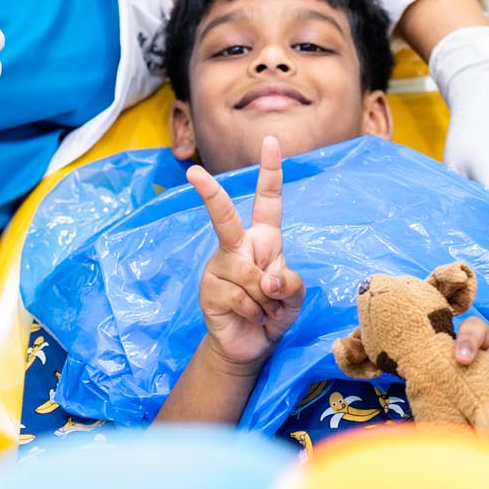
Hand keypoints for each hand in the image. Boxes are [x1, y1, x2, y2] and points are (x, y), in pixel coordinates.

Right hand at [186, 135, 305, 367]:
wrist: (251, 346)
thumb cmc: (274, 312)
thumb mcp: (294, 297)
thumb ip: (291, 283)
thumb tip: (267, 279)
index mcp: (264, 239)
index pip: (267, 200)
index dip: (271, 171)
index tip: (271, 142)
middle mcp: (238, 247)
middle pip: (224, 216)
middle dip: (210, 194)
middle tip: (193, 172)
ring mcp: (219, 267)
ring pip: (249, 274)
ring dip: (266, 299)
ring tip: (264, 310)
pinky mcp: (209, 290)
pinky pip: (239, 295)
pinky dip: (255, 311)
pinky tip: (252, 317)